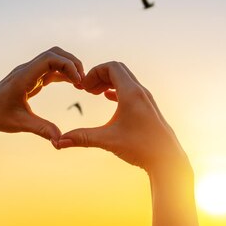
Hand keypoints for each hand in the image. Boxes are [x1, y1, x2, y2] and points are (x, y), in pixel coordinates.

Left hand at [0, 47, 83, 140]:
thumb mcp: (21, 124)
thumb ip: (42, 129)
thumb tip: (60, 140)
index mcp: (23, 77)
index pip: (49, 59)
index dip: (67, 66)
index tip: (79, 81)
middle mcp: (26, 70)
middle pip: (54, 53)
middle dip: (72, 63)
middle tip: (84, 80)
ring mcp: (29, 72)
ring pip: (54, 59)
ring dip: (69, 67)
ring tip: (81, 83)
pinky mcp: (31, 78)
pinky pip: (51, 69)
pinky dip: (64, 74)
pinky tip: (73, 84)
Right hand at [56, 61, 187, 171]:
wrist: (167, 158)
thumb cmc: (141, 147)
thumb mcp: (108, 141)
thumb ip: (83, 138)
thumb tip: (58, 142)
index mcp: (131, 93)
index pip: (111, 67)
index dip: (94, 72)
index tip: (83, 87)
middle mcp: (140, 92)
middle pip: (118, 70)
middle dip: (99, 75)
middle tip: (86, 89)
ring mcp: (146, 99)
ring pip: (125, 79)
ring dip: (109, 82)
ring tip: (94, 94)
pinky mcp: (148, 108)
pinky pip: (131, 89)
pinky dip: (117, 89)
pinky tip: (108, 99)